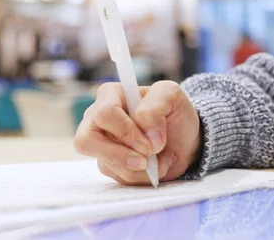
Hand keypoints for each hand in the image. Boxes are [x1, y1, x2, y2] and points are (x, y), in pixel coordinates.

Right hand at [74, 81, 200, 184]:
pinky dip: (141, 177)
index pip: (104, 113)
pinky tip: (154, 167)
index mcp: (110, 95)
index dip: (126, 131)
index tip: (152, 143)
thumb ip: (155, 107)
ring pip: (106, 163)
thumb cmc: (174, 112)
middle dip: (120, 155)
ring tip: (159, 159)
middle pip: (87, 141)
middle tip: (146, 160)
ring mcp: (100, 143)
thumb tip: (145, 132)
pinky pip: (117, 177)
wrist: (186, 139)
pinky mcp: (108, 163)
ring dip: (138, 169)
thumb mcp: (172, 96)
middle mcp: (97, 118)